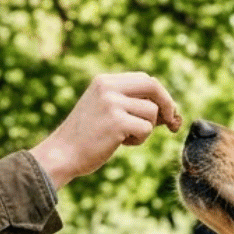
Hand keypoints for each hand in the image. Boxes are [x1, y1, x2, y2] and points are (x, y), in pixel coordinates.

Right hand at [29, 73, 182, 187]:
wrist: (62, 154)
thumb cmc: (86, 138)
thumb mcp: (105, 111)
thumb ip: (131, 105)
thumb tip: (170, 111)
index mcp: (104, 81)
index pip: (144, 79)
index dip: (160, 95)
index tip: (167, 111)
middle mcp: (108, 87)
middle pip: (153, 87)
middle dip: (167, 104)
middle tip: (171, 123)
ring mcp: (112, 103)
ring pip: (152, 112)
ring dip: (146, 129)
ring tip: (124, 138)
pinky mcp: (117, 122)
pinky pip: (146, 129)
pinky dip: (139, 140)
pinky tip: (120, 144)